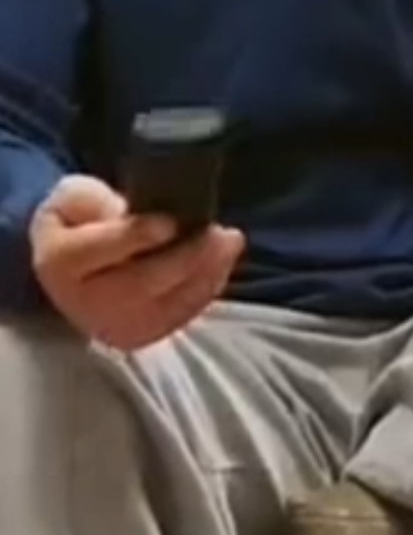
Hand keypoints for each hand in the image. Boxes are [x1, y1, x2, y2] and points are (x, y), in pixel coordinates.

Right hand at [29, 176, 244, 350]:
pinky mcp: (141, 335)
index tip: (170, 222)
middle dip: (186, 256)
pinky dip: (208, 286)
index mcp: (60, 262)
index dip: (135, 236)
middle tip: (219, 232)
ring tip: (230, 241)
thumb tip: (129, 209)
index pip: (96, 251)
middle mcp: (82, 302)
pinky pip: (181, 314)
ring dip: (207, 272)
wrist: (76, 270)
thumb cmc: (83, 224)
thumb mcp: (78, 199)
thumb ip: (95, 201)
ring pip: (167, 304)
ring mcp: (112, 325)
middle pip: (139, 283)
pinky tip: (224, 260)